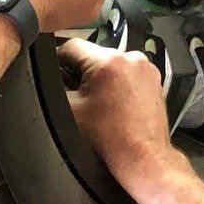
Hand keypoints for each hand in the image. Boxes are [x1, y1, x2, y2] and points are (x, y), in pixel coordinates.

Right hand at [59, 36, 174, 192]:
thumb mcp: (70, 110)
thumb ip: (55, 86)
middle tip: (80, 95)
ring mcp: (146, 68)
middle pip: (93, 55)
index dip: (58, 59)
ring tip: (101, 103)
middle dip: (83, 72)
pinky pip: (128, 72)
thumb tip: (49, 73)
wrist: (142, 156)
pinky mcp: (154, 78)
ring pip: (111, 63)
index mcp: (108, 61)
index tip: (57, 72)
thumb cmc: (110, 140)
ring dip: (102, 77)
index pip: (71, 46)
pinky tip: (116, 104)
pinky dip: (119, 83)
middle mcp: (131, 58)